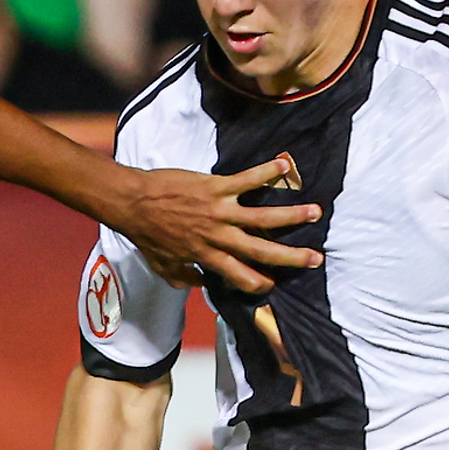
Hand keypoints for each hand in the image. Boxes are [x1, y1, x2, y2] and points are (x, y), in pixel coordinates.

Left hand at [103, 155, 320, 292]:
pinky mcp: (215, 187)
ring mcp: (219, 211)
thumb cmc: (147, 235)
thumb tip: (201, 284)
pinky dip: (266, 172)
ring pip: (262, 217)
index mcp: (206, 256)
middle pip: (261, 251)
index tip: (274, 284)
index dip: (259, 283)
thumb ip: (184, 277)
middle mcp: (218, 237)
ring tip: (315, 213)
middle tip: (316, 259)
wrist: (132, 203)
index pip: (240, 276)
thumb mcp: (162, 265)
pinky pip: (246, 179)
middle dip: (290, 257)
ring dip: (291, 215)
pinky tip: (285, 165)